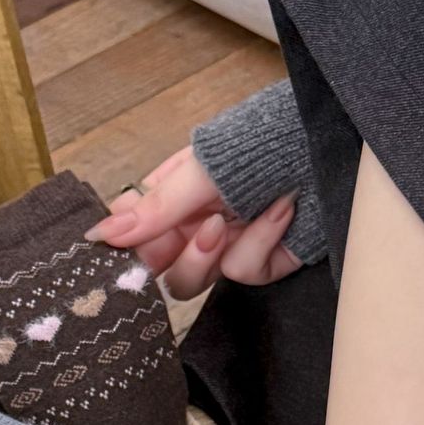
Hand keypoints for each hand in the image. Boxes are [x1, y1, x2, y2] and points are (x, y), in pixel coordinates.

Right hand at [84, 145, 302, 293]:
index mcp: (171, 199)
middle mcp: (193, 227)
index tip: (118, 244)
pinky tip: (280, 210)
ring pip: (192, 282)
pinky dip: (258, 240)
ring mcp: (226, 248)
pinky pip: (241, 272)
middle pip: (159, 271)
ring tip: (229, 218)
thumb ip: (155, 206)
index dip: (125, 243)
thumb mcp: (201, 169)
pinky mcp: (260, 264)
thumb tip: (100, 233)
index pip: (130, 233)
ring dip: (209, 251)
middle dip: (178, 254)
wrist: (323, 146)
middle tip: (204, 228)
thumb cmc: (260, 143)